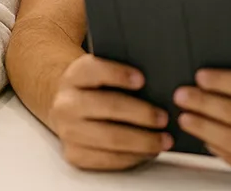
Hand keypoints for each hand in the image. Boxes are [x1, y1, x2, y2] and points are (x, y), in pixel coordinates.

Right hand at [48, 54, 171, 170]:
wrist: (69, 111)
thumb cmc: (97, 92)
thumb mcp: (103, 75)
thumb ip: (123, 75)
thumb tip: (159, 83)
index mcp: (75, 76)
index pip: (94, 71)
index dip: (118, 74)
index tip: (142, 79)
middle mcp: (66, 104)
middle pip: (108, 106)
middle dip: (141, 113)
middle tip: (164, 118)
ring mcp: (68, 132)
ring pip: (110, 138)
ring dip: (143, 140)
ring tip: (164, 140)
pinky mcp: (74, 155)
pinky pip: (108, 159)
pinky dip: (133, 157)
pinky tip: (148, 152)